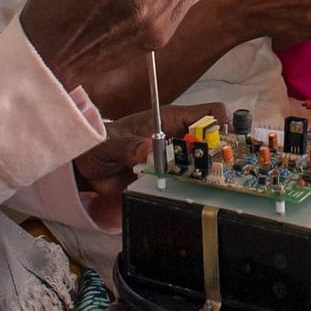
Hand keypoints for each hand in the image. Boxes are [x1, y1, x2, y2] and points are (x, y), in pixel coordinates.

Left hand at [74, 101, 224, 202]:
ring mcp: (176, 159)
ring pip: (205, 163)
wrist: (88, 168)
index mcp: (169, 119)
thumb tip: (148, 148)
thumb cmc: (99, 146)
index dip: (218, 124)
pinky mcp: (170, 178)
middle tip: (219, 169)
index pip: (207, 113)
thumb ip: (127, 146)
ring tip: (211, 185)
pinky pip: (189, 182)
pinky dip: (196, 189)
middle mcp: (178, 138)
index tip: (217, 142)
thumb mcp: (110, 144)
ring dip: (211, 174)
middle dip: (222, 153)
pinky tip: (196, 197)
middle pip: (213, 140)